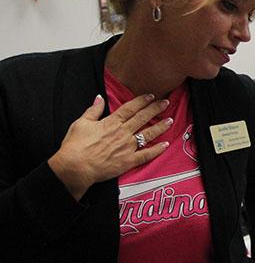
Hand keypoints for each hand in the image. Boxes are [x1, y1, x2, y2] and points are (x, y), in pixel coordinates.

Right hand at [48, 94, 172, 200]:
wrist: (75, 167)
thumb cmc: (75, 146)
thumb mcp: (81, 123)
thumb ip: (93, 110)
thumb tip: (99, 98)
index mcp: (111, 123)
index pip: (130, 108)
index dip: (142, 101)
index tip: (151, 96)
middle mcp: (122, 133)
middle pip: (142, 118)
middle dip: (156, 109)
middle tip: (166, 103)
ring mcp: (127, 147)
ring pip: (148, 134)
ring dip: (160, 127)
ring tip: (170, 120)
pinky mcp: (129, 161)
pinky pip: (146, 155)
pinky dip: (157, 150)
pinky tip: (166, 145)